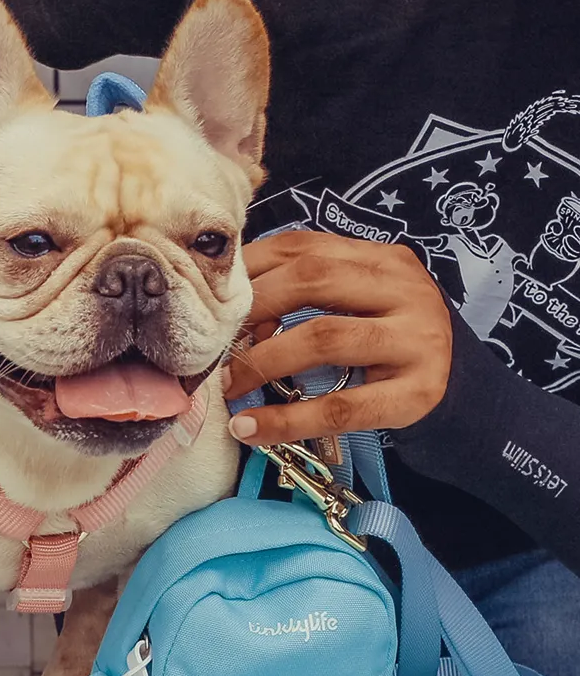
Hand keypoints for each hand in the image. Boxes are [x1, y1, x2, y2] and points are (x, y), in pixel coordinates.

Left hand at [223, 231, 452, 444]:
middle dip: (253, 310)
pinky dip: (287, 420)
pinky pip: (341, 406)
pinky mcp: (417, 392)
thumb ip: (309, 291)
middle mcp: (404, 289)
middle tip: (216, 344)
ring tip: (229, 386)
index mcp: (383, 259)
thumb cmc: (389, 342)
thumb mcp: (357, 303)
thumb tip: (234, 309)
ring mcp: (416, 339)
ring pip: (324, 337)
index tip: (215, 301)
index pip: (305, 247)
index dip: (252, 271)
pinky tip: (251, 429)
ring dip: (264, 362)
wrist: (460, 388)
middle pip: (312, 280)